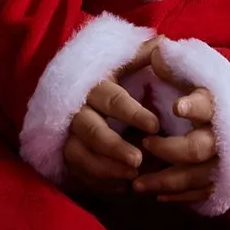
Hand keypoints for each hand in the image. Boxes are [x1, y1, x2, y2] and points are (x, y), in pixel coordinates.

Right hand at [63, 38, 162, 193]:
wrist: (68, 92)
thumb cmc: (106, 78)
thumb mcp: (121, 63)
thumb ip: (141, 56)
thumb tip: (165, 42)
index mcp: (93, 86)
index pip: (112, 100)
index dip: (133, 113)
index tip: (155, 124)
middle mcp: (76, 111)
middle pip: (93, 132)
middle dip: (115, 148)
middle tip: (138, 160)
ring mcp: (67, 135)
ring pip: (81, 156)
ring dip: (107, 168)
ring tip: (133, 177)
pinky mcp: (64, 154)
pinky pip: (78, 172)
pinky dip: (98, 182)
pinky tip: (122, 188)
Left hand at [134, 44, 217, 203]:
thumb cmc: (210, 90)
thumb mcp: (195, 73)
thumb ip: (174, 65)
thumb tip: (156, 49)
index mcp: (216, 104)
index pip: (206, 104)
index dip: (193, 106)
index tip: (176, 106)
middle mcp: (223, 134)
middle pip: (197, 148)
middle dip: (168, 150)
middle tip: (144, 146)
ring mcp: (225, 160)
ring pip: (196, 177)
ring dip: (166, 182)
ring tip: (137, 184)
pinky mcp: (223, 179)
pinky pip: (201, 192)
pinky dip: (180, 196)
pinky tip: (157, 196)